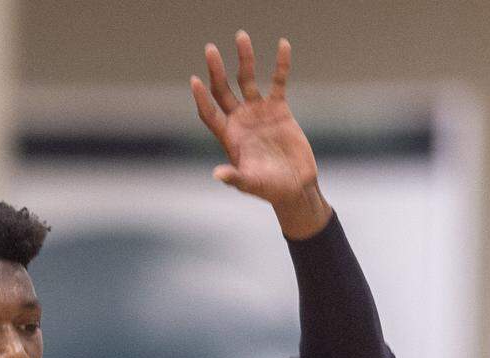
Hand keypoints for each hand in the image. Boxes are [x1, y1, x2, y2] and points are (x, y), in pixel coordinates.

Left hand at [191, 31, 323, 216]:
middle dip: (215, 70)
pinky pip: (279, 82)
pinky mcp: (279, 109)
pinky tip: (282, 45)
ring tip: (241, 36)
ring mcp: (258, 113)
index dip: (201, 98)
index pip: (209, 112)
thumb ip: (234, 177)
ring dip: (244, 59)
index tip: (194, 80)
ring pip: (247, 80)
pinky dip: (280, 65)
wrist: (295, 186)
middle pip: (222, 90)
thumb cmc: (269, 188)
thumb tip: (217, 174)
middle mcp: (239, 120)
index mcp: (228, 136)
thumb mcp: (250, 183)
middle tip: (210, 49)